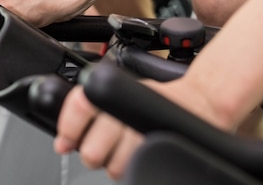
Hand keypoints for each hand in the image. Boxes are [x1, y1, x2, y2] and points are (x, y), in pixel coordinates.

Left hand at [54, 76, 237, 178]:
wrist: (200, 101)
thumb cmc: (156, 100)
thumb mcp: (120, 93)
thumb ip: (86, 114)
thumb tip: (62, 143)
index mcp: (113, 91)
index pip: (80, 106)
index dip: (69, 129)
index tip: (66, 141)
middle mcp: (127, 110)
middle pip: (92, 149)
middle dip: (94, 154)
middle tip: (103, 146)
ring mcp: (142, 130)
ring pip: (112, 167)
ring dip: (116, 164)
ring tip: (128, 148)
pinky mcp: (156, 147)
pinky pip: (133, 171)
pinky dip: (133, 167)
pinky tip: (140, 153)